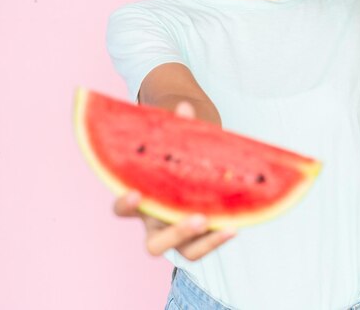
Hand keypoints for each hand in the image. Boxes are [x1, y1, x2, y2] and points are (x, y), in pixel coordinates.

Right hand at [113, 101, 236, 260]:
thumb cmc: (178, 155)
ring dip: (204, 242)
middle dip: (174, 234)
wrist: (194, 167)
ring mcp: (181, 234)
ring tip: (225, 225)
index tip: (135, 193)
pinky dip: (219, 238)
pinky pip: (206, 245)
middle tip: (198, 218)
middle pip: (154, 244)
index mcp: (144, 200)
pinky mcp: (201, 237)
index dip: (125, 204)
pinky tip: (236, 224)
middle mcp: (158, 223)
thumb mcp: (179, 142)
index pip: (123, 209)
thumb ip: (180, 128)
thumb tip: (184, 106)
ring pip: (184, 252)